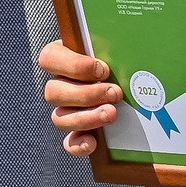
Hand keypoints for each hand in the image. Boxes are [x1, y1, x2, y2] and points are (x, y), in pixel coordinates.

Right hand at [38, 40, 119, 157]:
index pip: (49, 58)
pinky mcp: (77, 131)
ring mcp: (65, 110)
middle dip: (86, 95)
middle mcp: (60, 84)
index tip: (103, 70)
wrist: (136, 80)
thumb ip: (115, 45)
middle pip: (53, 92)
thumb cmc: (123, 56)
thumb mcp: (118, 46)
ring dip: (86, 118)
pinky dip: (79, 145)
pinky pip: (69, 143)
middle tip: (114, 93)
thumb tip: (129, 41)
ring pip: (59, 118)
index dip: (74, 66)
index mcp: (63, 57)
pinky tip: (94, 142)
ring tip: (112, 113)